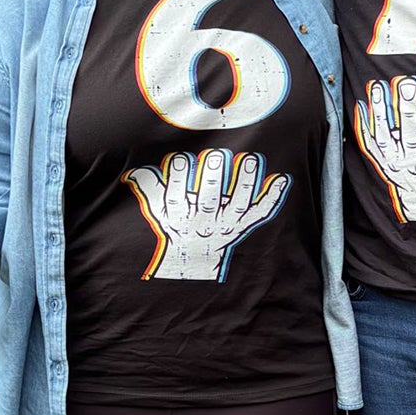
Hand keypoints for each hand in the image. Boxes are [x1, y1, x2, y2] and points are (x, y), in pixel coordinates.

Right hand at [121, 148, 289, 280]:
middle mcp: (204, 221)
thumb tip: (133, 172)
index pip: (177, 194)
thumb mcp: (155, 210)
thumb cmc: (174, 225)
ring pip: (238, 204)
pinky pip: (261, 213)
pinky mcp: (245, 225)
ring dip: (245, 183)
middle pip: (209, 200)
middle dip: (214, 178)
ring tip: (251, 158)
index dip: (179, 176)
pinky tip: (282, 178)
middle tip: (218, 155)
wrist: (194, 259)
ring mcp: (227, 224)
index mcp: (180, 215)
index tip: (181, 158)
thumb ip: (147, 188)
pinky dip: (272, 197)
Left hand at [355, 75, 415, 222]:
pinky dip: (364, 125)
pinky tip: (361, 103)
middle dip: (411, 108)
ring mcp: (397, 161)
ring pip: (388, 135)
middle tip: (408, 81)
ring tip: (379, 86)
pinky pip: (370, 143)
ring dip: (382, 112)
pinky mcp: (380, 160)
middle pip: (413, 133)